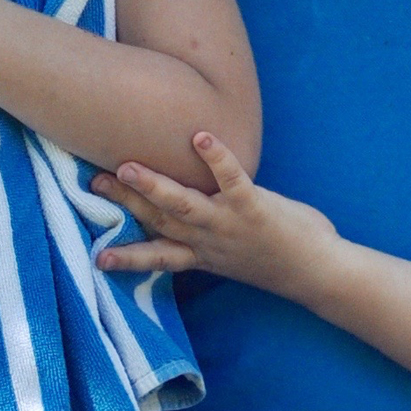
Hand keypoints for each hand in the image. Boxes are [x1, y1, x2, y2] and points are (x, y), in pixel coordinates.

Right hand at [93, 134, 345, 303]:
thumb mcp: (236, 256)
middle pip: (159, 221)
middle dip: (124, 203)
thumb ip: (211, 237)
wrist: (319, 274)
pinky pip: (232, 180)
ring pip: (184, 204)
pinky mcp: (255, 208)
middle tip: (91, 183)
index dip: (125, 256)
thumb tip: (194, 211)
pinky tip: (201, 136)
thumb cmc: (278, 258)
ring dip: (154, 186)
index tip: (94, 256)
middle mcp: (209, 242)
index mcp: (203, 255)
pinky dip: (217, 158)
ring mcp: (229, 225)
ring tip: (127, 166)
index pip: (157, 255)